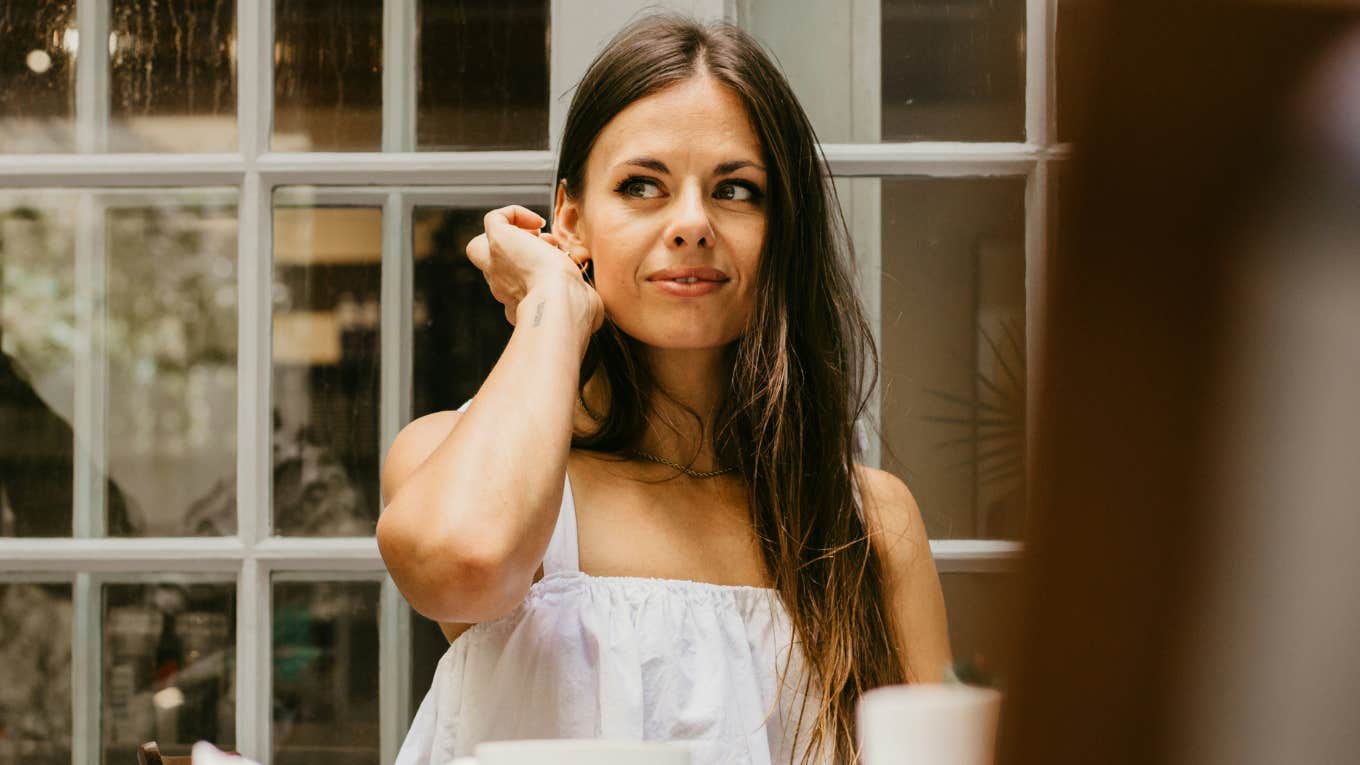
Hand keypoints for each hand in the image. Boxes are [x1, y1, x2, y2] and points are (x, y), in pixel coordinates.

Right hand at [464, 205, 602, 331]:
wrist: (561, 304)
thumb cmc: (573, 311)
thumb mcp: (579, 309)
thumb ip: (581, 304)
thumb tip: (593, 305)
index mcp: (518, 307)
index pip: (514, 291)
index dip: (530, 274)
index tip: (556, 269)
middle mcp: (502, 288)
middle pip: (491, 268)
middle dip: (512, 256)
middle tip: (540, 251)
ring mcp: (495, 264)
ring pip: (481, 246)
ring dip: (513, 237)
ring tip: (541, 238)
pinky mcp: (498, 241)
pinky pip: (494, 219)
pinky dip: (514, 213)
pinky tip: (537, 221)